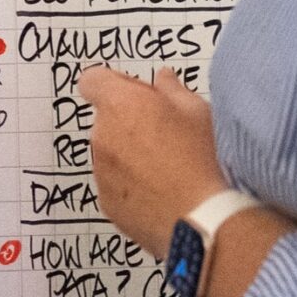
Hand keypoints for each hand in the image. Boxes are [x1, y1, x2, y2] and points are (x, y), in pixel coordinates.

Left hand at [80, 66, 228, 256]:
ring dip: (131, 155)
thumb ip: (173, 89)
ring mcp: (102, 173)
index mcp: (120, 105)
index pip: (93, 80)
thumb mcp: (197, 111)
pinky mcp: (108, 204)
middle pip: (106, 120)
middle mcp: (102, 136)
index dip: (115, 85)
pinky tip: (163, 191)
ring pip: (111, 154)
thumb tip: (164, 78)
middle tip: (166, 134)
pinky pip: (115, 185)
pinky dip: (132, 185)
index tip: (140, 96)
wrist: (202, 218)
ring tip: (169, 168)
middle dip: (130, 122)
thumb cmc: (203, 159)